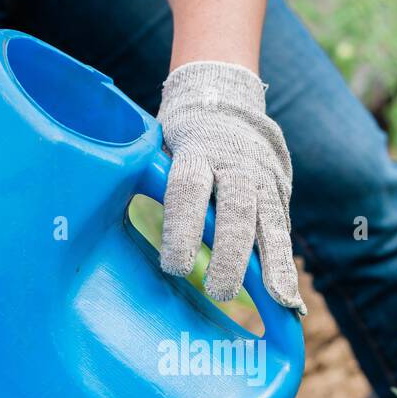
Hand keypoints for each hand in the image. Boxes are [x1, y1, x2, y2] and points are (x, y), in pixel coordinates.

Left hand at [157, 61, 304, 312]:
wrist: (225, 96)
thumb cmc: (179, 136)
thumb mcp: (158, 145)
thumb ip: (149, 178)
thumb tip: (108, 210)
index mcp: (196, 151)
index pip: (189, 190)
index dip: (183, 229)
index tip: (173, 267)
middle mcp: (235, 165)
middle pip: (236, 212)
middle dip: (231, 254)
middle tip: (220, 291)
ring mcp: (262, 178)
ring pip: (270, 223)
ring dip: (274, 265)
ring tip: (280, 301)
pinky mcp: (280, 192)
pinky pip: (282, 231)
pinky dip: (284, 266)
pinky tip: (288, 299)